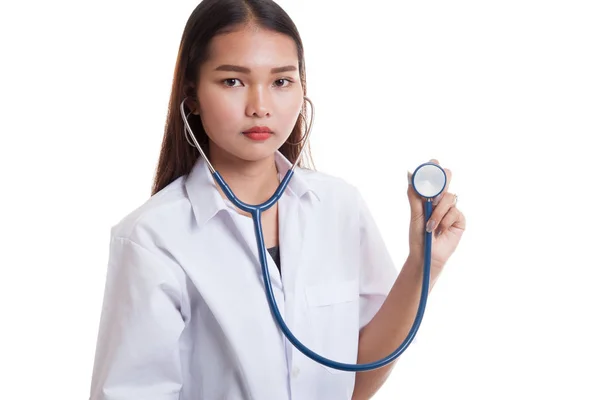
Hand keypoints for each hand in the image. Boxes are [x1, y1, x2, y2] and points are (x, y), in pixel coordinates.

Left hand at [406, 159, 465, 278]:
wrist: (427, 254)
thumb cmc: (418, 236)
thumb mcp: (415, 214)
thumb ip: (414, 195)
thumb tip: (409, 174)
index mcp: (429, 196)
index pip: (433, 178)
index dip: (434, 168)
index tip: (433, 162)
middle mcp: (441, 200)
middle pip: (447, 179)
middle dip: (443, 181)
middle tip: (435, 191)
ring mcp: (451, 208)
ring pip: (449, 197)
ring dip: (438, 212)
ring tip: (431, 226)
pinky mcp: (459, 219)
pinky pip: (455, 212)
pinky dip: (444, 221)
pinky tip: (440, 230)